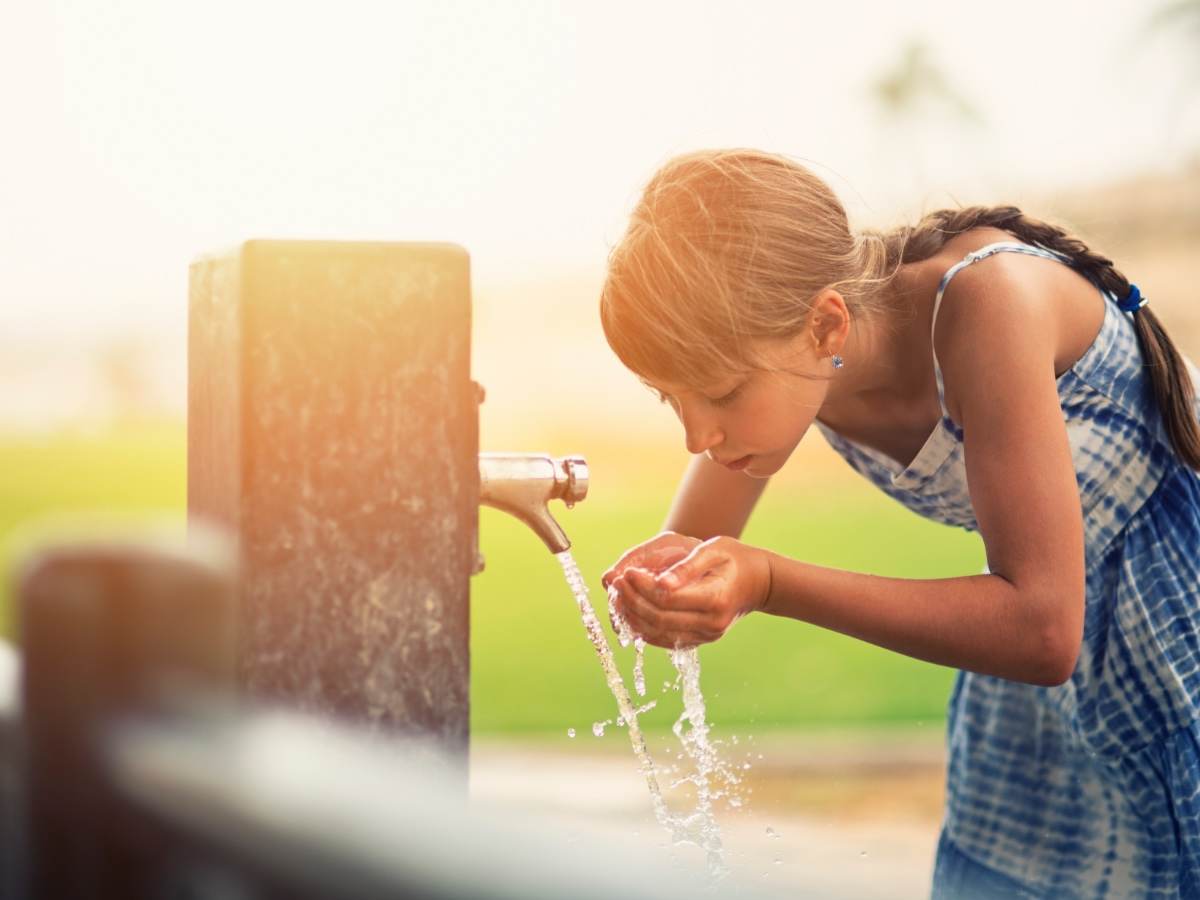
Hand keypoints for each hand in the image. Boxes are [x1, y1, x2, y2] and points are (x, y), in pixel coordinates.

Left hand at [609, 536, 772, 649]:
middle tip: (615, 583)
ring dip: (632, 616)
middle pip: (658, 619)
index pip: (667, 599)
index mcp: (715, 599)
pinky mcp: (697, 640)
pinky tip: (629, 610)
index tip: (627, 572)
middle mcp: (710, 624)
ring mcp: (705, 636)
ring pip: (657, 633)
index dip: (642, 587)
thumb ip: (686, 566)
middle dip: (632, 601)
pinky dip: (642, 627)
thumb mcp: (714, 550)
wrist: (758, 583)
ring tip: (617, 595)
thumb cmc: (735, 559)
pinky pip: (663, 639)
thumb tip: (659, 582)